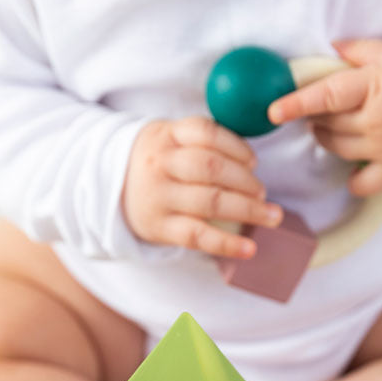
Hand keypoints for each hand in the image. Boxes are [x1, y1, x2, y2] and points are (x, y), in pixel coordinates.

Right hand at [121, 117, 282, 258]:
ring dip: (247, 209)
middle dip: (245, 180)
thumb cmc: (156, 163)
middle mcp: (160, 164)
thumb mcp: (169, 138)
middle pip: (211, 167)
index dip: (236, 146)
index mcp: (165, 135)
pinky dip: (227, 243)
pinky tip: (250, 248)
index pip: (205, 132)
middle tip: (262, 192)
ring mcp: (159, 197)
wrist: (110, 189)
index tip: (254, 161)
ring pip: (209, 201)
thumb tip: (252, 159)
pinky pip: (198, 236)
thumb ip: (203, 140)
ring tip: (271, 215)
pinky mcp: (160, 227)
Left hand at [268, 39, 381, 195]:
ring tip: (333, 129)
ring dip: (328, 141)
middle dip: (316, 119)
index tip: (273, 110)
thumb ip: (360, 53)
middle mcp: (378, 120)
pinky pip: (364, 183)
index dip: (298, 102)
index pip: (328, 95)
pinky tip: (352, 171)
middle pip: (330, 125)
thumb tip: (332, 50)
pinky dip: (354, 181)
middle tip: (318, 112)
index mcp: (375, 86)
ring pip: (339, 150)